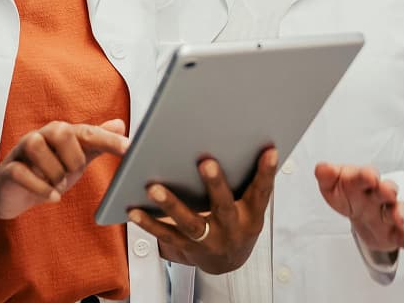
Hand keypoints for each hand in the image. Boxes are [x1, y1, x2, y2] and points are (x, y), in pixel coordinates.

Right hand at [0, 119, 128, 220]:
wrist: (10, 190)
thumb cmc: (48, 171)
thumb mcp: (76, 158)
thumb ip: (97, 143)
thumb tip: (120, 124)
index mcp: (62, 133)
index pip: (88, 131)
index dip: (108, 139)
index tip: (129, 148)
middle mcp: (42, 136)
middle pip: (61, 131)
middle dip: (73, 157)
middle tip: (73, 173)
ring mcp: (23, 151)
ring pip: (37, 147)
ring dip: (54, 173)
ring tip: (59, 186)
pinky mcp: (9, 170)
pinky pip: (21, 172)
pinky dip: (39, 187)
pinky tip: (52, 197)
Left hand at [128, 147, 277, 273]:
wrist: (228, 261)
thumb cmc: (238, 221)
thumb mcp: (251, 205)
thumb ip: (249, 180)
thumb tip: (254, 142)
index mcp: (251, 215)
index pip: (261, 191)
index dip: (266, 172)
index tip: (269, 150)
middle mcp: (232, 229)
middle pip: (224, 206)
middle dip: (215, 185)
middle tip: (206, 162)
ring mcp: (210, 240)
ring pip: (191, 222)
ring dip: (171, 204)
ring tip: (154, 188)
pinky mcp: (188, 248)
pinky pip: (167, 235)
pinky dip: (149, 223)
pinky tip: (134, 210)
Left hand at [314, 162, 403, 254]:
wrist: (360, 213)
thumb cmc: (348, 194)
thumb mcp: (331, 186)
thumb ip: (326, 176)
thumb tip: (323, 168)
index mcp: (361, 182)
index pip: (365, 175)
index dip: (366, 176)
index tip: (369, 176)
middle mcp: (378, 195)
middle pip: (386, 190)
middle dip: (387, 190)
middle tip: (387, 191)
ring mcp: (387, 213)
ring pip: (397, 210)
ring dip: (399, 213)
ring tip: (398, 218)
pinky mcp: (394, 232)